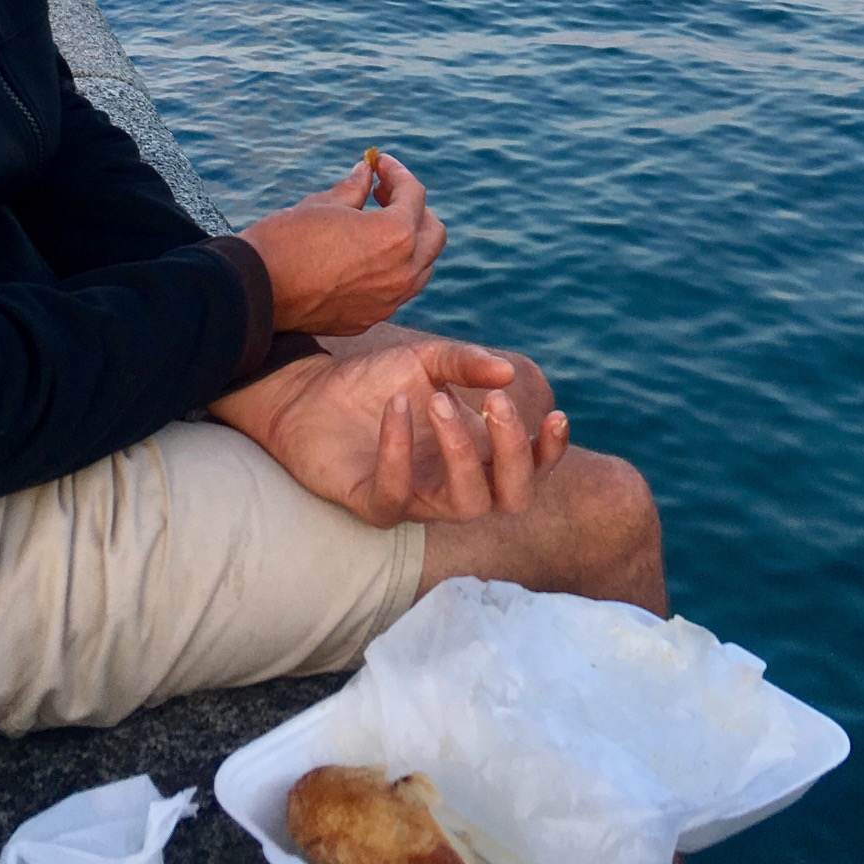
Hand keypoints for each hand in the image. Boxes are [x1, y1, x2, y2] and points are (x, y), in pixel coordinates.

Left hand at [209, 337, 569, 526]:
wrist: (308, 390)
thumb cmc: (375, 379)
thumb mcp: (426, 359)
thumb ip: (466, 362)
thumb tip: (508, 371)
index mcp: (476, 451)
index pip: (529, 469)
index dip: (550, 453)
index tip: (555, 415)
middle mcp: (453, 482)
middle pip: (511, 496)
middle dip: (513, 452)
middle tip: (494, 402)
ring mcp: (416, 497)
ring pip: (466, 504)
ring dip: (462, 452)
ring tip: (438, 400)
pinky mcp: (373, 504)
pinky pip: (397, 494)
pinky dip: (399, 450)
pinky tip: (396, 406)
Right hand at [237, 152, 445, 335]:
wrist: (255, 291)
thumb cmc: (286, 240)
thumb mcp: (323, 204)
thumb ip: (354, 189)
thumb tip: (366, 173)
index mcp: (396, 235)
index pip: (414, 195)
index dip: (397, 173)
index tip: (379, 164)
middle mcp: (403, 271)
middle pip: (433, 233)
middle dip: (415, 209)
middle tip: (383, 194)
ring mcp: (389, 300)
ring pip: (421, 267)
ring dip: (409, 242)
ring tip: (378, 225)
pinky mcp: (371, 318)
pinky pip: (397, 291)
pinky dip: (392, 270)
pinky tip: (365, 258)